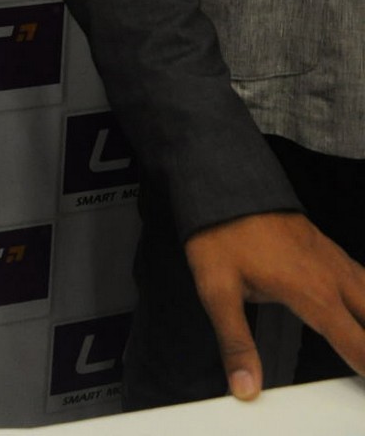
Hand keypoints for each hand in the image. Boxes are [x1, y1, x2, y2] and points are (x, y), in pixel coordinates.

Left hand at [185, 211, 364, 398]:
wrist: (222, 181)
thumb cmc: (220, 232)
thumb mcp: (218, 291)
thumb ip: (235, 342)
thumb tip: (245, 387)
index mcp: (312, 292)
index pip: (358, 345)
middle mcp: (331, 275)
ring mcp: (332, 258)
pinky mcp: (327, 247)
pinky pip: (363, 277)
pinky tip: (364, 305)